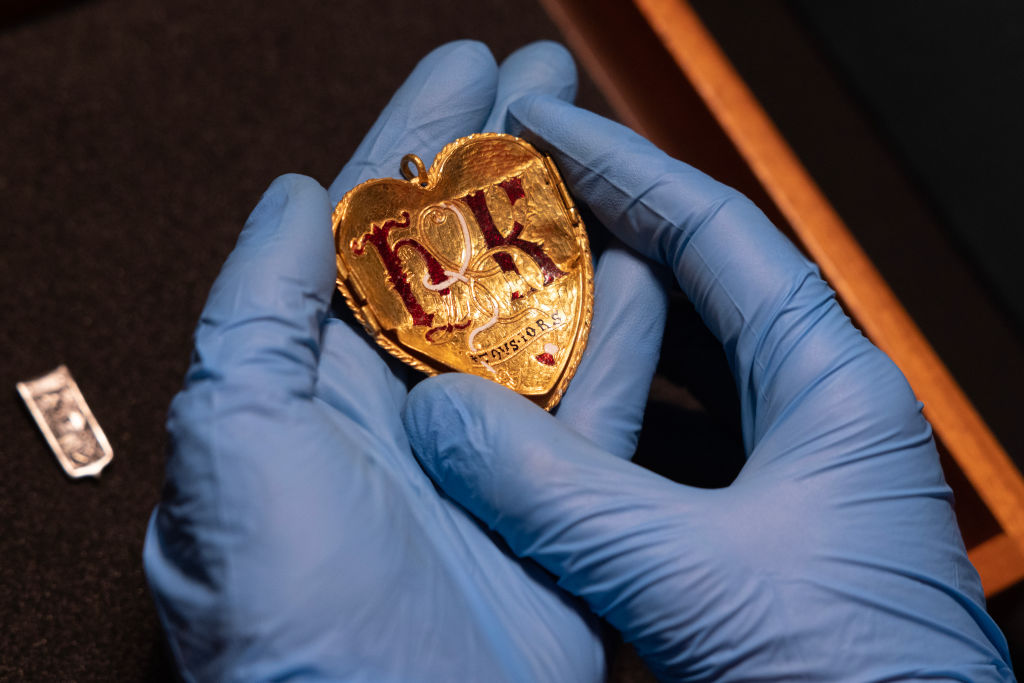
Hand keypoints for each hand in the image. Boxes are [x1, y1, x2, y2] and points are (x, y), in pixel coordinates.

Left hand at [143, 42, 668, 680]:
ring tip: (604, 149)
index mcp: (316, 386)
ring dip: (570, 230)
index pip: (368, 235)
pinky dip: (624, 332)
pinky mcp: (553, 501)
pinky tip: (649, 263)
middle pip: (462, 258)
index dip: (416, 143)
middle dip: (503, 164)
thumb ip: (257, 313)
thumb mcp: (234, 442)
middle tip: (545, 81)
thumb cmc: (290, 614)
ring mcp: (483, 453)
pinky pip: (598, 399)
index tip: (464, 67)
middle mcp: (401, 410)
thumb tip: (293, 197)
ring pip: (537, 315)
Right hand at [402, 96, 1014, 679]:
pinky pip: (673, 437)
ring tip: (514, 292)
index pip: (717, 230)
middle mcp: (819, 409)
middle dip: (603, 235)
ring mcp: (793, 467)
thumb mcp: (693, 580)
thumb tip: (443, 422)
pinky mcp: (763, 522)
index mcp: (833, 385)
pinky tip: (553, 411)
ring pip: (682, 363)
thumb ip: (562, 496)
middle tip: (512, 202)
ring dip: (601, 327)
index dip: (621, 167)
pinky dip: (610, 413)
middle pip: (698, 282)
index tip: (540, 128)